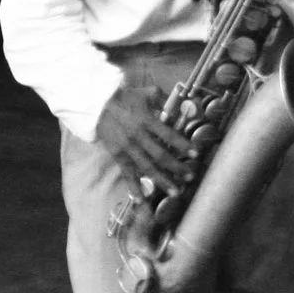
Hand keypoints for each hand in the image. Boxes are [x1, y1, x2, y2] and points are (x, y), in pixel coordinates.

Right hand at [95, 74, 198, 190]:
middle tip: (190, 176)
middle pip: (160, 156)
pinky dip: (134, 186)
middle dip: (177, 167)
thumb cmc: (125, 98)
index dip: (183, 145)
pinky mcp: (117, 155)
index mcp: (146, 120)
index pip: (169, 135)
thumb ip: (165, 100)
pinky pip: (127, 173)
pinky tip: (142, 199)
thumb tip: (185, 105)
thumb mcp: (147, 93)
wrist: (97, 105)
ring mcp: (127, 147)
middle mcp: (138, 136)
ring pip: (147, 168)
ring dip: (162, 181)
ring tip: (176, 192)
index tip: (196, 153)